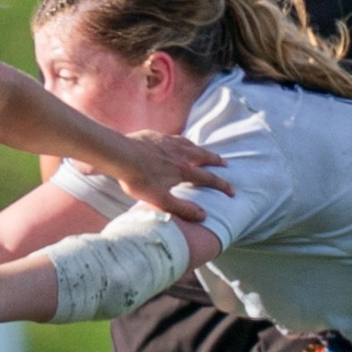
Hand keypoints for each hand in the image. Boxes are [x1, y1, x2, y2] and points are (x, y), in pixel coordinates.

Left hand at [107, 131, 229, 222]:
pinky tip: (179, 142)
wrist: (119, 155)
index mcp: (183, 170)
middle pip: (203, 156)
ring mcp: (169, 143)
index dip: (222, 185)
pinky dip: (183, 141)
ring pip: (191, 145)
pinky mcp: (157, 136)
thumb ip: (182, 208)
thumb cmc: (137, 179)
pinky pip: (175, 138)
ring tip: (205, 151)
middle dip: (215, 161)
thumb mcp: (160, 200)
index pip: (208, 178)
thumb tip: (203, 215)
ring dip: (201, 149)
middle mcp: (180, 154)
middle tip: (224, 163)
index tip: (232, 191)